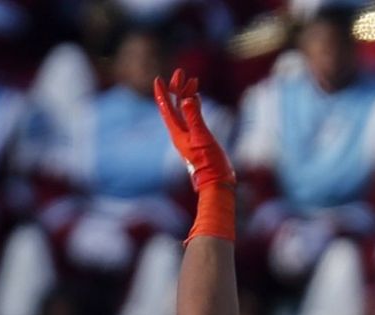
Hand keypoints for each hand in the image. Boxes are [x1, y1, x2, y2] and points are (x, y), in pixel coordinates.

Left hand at [153, 69, 232, 188]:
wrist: (216, 182)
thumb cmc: (209, 163)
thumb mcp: (202, 138)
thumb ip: (195, 118)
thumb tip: (188, 99)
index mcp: (178, 132)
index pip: (166, 108)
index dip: (162, 93)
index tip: (159, 79)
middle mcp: (180, 132)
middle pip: (174, 106)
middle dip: (176, 89)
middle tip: (180, 72)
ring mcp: (189, 136)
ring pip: (183, 110)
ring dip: (186, 95)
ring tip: (192, 81)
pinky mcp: (198, 139)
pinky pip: (192, 117)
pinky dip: (194, 106)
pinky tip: (197, 99)